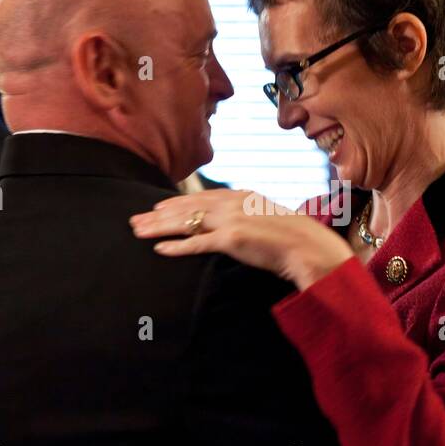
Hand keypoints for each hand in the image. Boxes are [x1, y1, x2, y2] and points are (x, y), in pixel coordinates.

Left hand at [130, 189, 353, 290]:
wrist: (310, 247)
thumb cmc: (293, 239)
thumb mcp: (267, 219)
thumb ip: (248, 218)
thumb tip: (235, 227)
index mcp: (241, 196)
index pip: (201, 197)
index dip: (176, 203)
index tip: (157, 208)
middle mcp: (233, 203)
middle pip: (187, 207)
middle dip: (158, 215)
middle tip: (134, 220)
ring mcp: (231, 219)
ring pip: (186, 222)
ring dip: (159, 228)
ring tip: (138, 232)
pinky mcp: (232, 239)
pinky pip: (197, 243)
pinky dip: (176, 246)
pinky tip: (159, 249)